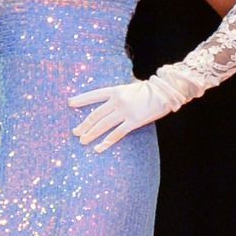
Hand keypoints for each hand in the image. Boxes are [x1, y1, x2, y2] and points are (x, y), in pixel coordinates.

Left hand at [68, 76, 183, 151]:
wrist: (166, 92)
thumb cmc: (151, 90)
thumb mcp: (132, 87)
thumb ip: (120, 93)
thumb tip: (111, 99)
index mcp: (116, 90)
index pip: (95, 95)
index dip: (82, 99)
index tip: (70, 103)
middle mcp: (118, 101)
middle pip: (96, 114)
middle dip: (84, 124)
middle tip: (75, 132)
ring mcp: (126, 111)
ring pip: (103, 125)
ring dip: (91, 134)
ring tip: (83, 141)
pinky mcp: (134, 121)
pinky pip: (117, 134)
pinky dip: (106, 142)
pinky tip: (99, 148)